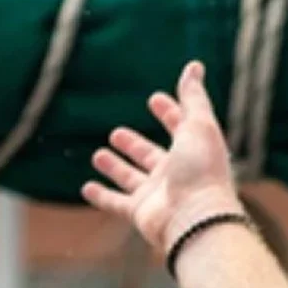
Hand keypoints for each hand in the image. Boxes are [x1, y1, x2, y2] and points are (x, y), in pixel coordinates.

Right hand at [82, 61, 242, 254]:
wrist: (197, 220)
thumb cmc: (201, 172)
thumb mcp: (200, 126)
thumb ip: (194, 98)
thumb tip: (195, 66)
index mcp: (193, 153)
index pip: (181, 128)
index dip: (170, 113)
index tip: (155, 99)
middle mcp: (176, 175)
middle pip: (152, 156)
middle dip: (136, 145)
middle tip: (117, 133)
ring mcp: (157, 196)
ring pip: (131, 179)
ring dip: (116, 167)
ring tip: (99, 155)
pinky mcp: (141, 213)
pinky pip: (116, 204)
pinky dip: (102, 197)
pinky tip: (87, 188)